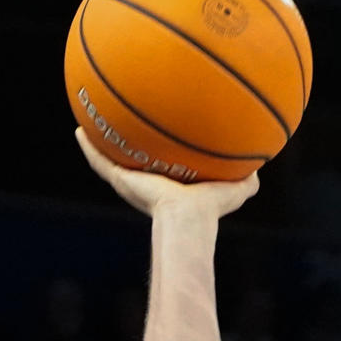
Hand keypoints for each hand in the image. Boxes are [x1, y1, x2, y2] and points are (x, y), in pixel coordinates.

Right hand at [75, 129, 260, 218]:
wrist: (187, 219)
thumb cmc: (211, 209)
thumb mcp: (235, 188)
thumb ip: (247, 179)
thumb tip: (260, 170)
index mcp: (170, 188)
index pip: (162, 169)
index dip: (159, 156)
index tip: (156, 141)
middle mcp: (148, 186)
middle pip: (133, 161)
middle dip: (128, 145)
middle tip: (120, 124)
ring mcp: (131, 183)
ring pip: (110, 159)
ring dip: (100, 143)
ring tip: (89, 121)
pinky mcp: (121, 180)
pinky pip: (100, 161)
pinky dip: (89, 147)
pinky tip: (80, 130)